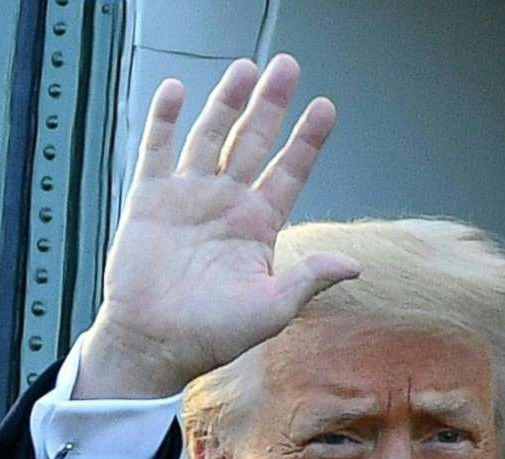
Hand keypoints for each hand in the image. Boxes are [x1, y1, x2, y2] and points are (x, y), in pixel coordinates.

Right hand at [74, 55, 360, 399]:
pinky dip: (165, 119)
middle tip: (287, 67)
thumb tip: (354, 265)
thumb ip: (308, 279)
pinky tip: (176, 91)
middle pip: (253, 142)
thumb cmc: (211, 336)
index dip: (307, 140)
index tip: (324, 108)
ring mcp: (188, 196)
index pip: (289, 172)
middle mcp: (226, 203)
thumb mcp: (270, 310)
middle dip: (271, 105)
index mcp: (258, 226)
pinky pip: (157, 149)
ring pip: (211, 136)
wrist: (153, 345)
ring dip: (226, 102)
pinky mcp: (150, 198)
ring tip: (245, 69)